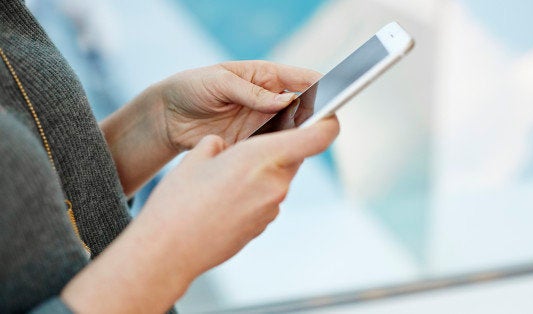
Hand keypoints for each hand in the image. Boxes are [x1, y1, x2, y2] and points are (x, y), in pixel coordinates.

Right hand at [142, 116, 339, 273]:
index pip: (317, 137)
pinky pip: (266, 198)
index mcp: (263, 157)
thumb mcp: (198, 156)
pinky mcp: (262, 225)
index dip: (328, 121)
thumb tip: (226, 147)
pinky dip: (253, 192)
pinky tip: (224, 198)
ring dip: (261, 172)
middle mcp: (275, 183)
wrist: (169, 250)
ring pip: (277, 178)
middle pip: (293, 156)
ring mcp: (271, 208)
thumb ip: (220, 144)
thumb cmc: (179, 202)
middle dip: (276, 148)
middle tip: (248, 146)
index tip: (330, 113)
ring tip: (224, 178)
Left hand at [155, 60, 320, 150]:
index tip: (332, 97)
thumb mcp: (220, 82)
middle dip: (315, 117)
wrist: (167, 118)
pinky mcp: (253, 145)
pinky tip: (282, 158)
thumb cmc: (192, 88)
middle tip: (320, 127)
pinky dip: (281, 154)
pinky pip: (274, 150)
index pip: (304, 79)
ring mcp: (263, 124)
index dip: (322, 87)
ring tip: (302, 143)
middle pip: (305, 109)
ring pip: (293, 133)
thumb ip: (251, 93)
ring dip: (299, 138)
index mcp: (266, 77)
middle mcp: (271, 101)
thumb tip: (285, 101)